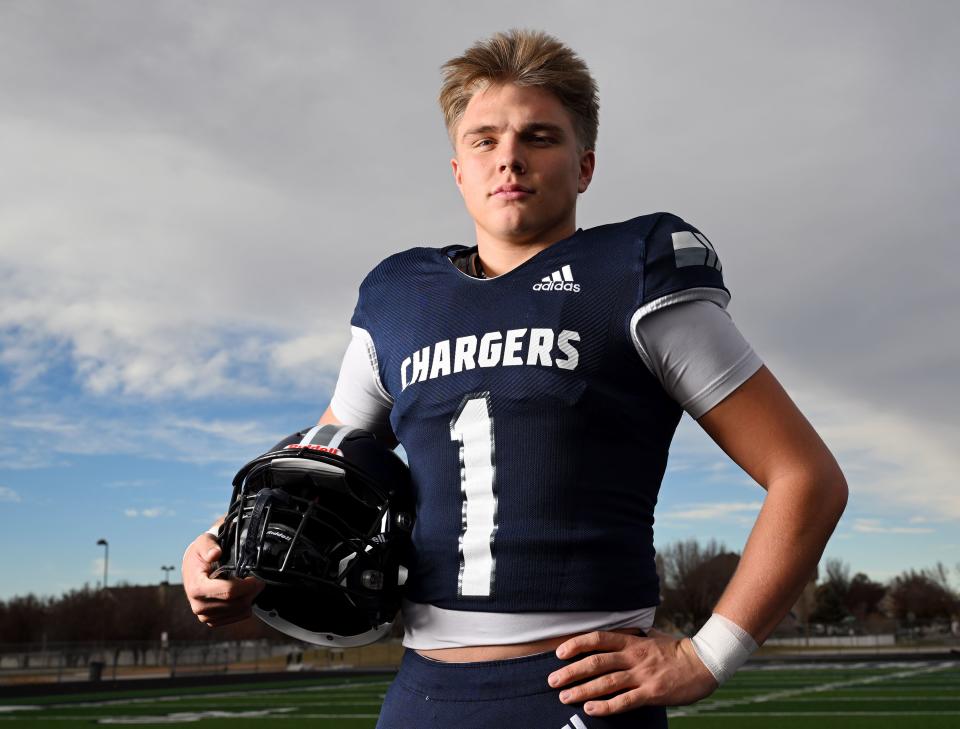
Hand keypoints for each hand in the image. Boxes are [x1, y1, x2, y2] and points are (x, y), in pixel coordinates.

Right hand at [181, 533, 264, 626]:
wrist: (193, 568)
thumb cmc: (200, 555)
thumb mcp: (203, 543)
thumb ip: (209, 546)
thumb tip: (215, 553)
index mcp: (197, 588)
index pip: (229, 591)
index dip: (247, 585)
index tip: (256, 578)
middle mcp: (199, 606)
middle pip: (237, 603)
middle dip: (252, 591)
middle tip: (258, 581)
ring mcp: (205, 616)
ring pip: (239, 612)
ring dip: (249, 599)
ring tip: (249, 586)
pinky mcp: (212, 620)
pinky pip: (236, 618)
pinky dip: (244, 607)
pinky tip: (243, 595)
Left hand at [547, 628, 717, 715]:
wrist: (704, 663)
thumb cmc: (675, 650)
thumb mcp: (651, 636)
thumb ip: (632, 636)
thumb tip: (614, 633)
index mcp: (632, 641)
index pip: (598, 639)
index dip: (576, 645)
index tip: (559, 653)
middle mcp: (634, 656)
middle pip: (596, 662)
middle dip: (571, 672)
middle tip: (552, 680)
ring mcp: (642, 675)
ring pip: (606, 682)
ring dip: (582, 690)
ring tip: (564, 697)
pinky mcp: (652, 692)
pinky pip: (625, 701)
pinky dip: (606, 706)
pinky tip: (591, 709)